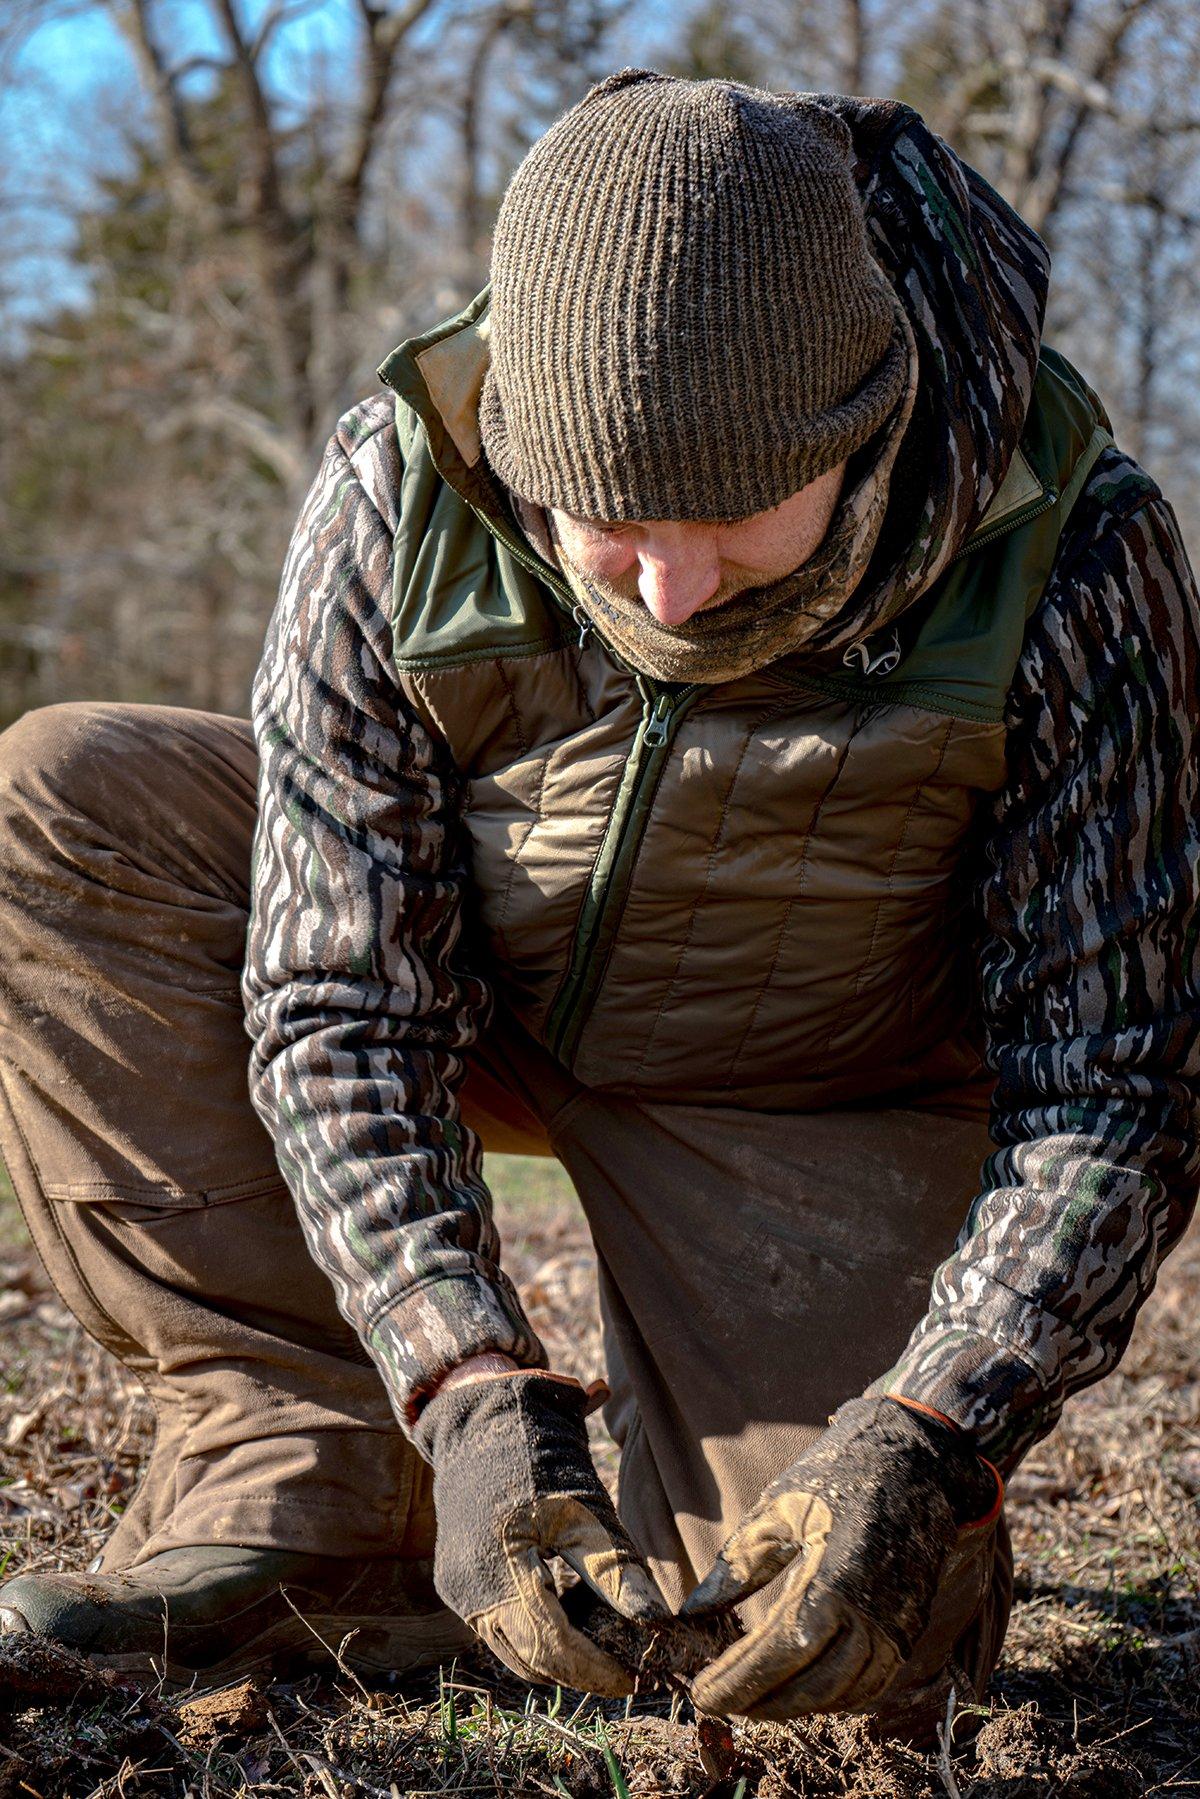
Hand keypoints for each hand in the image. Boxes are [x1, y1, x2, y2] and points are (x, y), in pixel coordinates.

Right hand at [413, 1369, 667, 1694]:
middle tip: (623, 1673)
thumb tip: (653, 1621)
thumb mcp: (584, 1509)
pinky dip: (534, 1639)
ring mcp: (458, 1590)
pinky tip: (568, 1625)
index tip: (633, 1680)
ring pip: (512, 1653)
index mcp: (503, 1559)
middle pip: (530, 1658)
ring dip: (557, 1662)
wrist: (483, 1427)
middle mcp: (470, 1584)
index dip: (595, 1668)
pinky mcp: (457, 1589)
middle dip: (579, 1673)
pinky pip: (499, 1634)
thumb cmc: (541, 1461)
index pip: (552, 1641)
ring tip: (601, 1654)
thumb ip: (613, 1568)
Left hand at [682, 1396, 1001, 1720]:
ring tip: (753, 1699)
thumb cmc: (839, 1474)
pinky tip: (804, 1688)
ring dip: (795, 1705)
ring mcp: (896, 1630)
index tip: (702, 1696)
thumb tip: (692, 1610)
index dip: (736, 1683)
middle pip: (808, 1689)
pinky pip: (872, 1685)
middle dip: (759, 1703)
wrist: (918, 1459)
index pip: (775, 1657)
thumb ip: (738, 1565)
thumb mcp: (778, 1509)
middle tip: (720, 1702)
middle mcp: (870, 1619)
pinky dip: (835, 1698)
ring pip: (841, 1695)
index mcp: (832, 1585)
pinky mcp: (910, 1631)